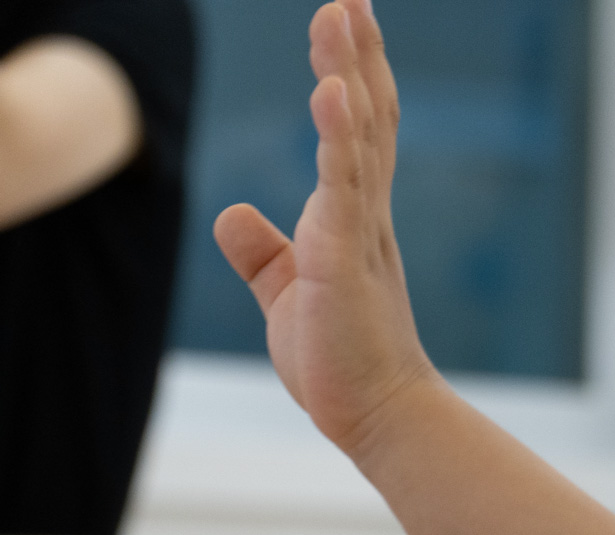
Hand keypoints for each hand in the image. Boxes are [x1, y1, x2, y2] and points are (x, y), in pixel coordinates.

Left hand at [211, 0, 438, 453]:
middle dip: (357, 53)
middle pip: (366, 117)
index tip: (346, 21)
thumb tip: (233, 211)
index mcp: (352, 219)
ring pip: (359, 136)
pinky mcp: (344, 257)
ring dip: (350, 71)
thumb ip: (261, 251)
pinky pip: (341, 185)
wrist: (380, 414)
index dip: (352, 74)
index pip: (356, 132)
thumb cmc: (342, 361)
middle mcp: (364, 214)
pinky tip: (331, 90)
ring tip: (340, 13)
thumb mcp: (286, 294)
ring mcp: (359, 231)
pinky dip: (338, 134)